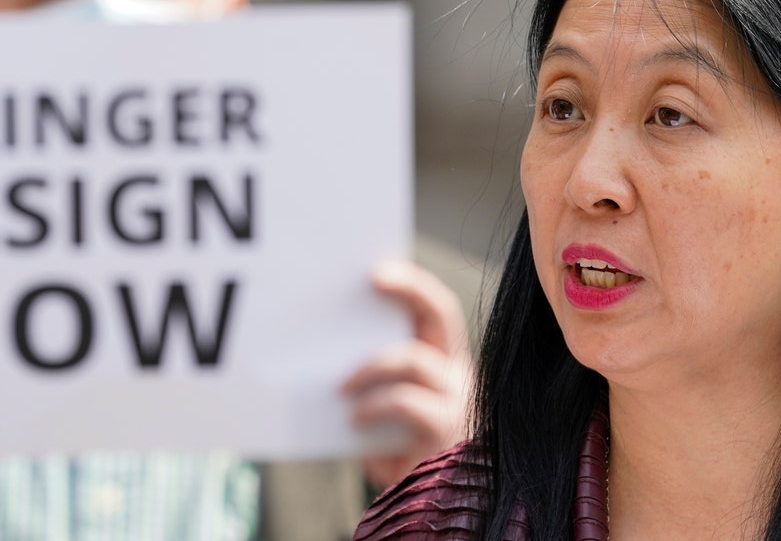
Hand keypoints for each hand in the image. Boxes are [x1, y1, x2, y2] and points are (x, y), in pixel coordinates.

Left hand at [341, 260, 473, 489]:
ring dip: (370, 366)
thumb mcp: (379, 408)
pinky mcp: (442, 431)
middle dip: (409, 288)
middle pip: (441, 315)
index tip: (376, 270)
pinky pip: (406, 404)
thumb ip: (370, 377)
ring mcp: (453, 400)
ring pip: (413, 360)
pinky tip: (352, 420)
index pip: (436, 308)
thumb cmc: (392, 452)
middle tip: (372, 279)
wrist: (422, 509)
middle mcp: (455, 374)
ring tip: (339, 385)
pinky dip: (374, 406)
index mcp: (441, 361)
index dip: (412, 284)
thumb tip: (325, 345)